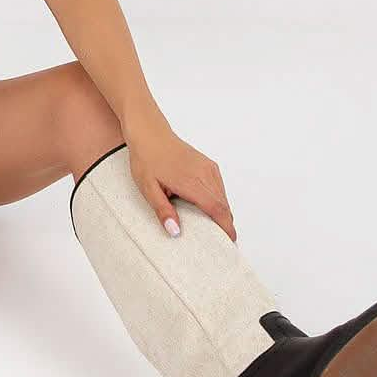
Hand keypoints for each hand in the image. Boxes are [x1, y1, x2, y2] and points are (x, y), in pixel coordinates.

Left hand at [125, 119, 235, 241]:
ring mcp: (209, 168)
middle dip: (225, 224)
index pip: (217, 209)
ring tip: (213, 228)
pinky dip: (218, 200)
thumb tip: (175, 231)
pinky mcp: (209, 165)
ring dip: (222, 212)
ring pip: (223, 196)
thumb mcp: (148, 188)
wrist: (150, 134)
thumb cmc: (147, 160)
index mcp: (191, 182)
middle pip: (224, 205)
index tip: (229, 242)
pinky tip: (206, 208)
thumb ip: (163, 211)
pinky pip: (219, 187)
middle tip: (220, 241)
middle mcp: (205, 174)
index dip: (225, 227)